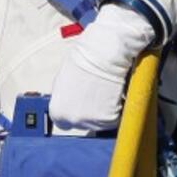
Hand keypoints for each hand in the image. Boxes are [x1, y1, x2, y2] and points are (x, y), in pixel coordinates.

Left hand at [47, 5, 153, 133]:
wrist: (104, 53)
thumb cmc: (85, 58)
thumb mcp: (65, 79)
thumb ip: (66, 95)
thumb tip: (72, 99)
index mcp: (57, 111)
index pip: (64, 122)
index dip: (76, 111)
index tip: (84, 104)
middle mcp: (72, 120)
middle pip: (84, 123)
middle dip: (91, 111)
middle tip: (98, 93)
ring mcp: (91, 122)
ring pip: (101, 121)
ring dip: (106, 109)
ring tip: (106, 88)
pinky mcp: (110, 120)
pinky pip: (117, 118)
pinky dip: (119, 108)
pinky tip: (115, 91)